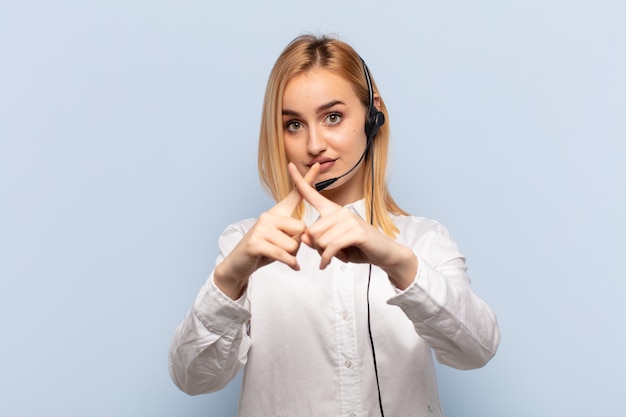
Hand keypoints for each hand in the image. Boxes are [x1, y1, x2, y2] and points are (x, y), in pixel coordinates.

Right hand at [214, 164, 320, 298]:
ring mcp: (260, 228)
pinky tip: (292, 266)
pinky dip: (290, 263)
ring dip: (291, 255)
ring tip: (277, 255)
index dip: (307, 180)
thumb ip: (295, 232)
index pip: (295, 194)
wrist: (239, 264)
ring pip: (293, 245)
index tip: (317, 165)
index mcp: (276, 212)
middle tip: (283, 249)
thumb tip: (308, 235)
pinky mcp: (255, 243)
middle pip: (301, 229)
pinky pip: (283, 254)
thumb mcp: (281, 238)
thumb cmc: (263, 250)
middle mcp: (268, 215)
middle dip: (298, 245)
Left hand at [288, 162, 417, 288]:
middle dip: (316, 248)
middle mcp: (340, 211)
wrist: (384, 254)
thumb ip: (317, 241)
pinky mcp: (356, 232)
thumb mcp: (333, 246)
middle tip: (328, 253)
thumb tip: (303, 237)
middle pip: (311, 231)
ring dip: (325, 254)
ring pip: (320, 241)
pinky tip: (327, 264)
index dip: (300, 180)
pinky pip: (331, 247)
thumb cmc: (358, 248)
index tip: (290, 164)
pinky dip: (327, 258)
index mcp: (333, 210)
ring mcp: (349, 220)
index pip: (312, 194)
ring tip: (337, 255)